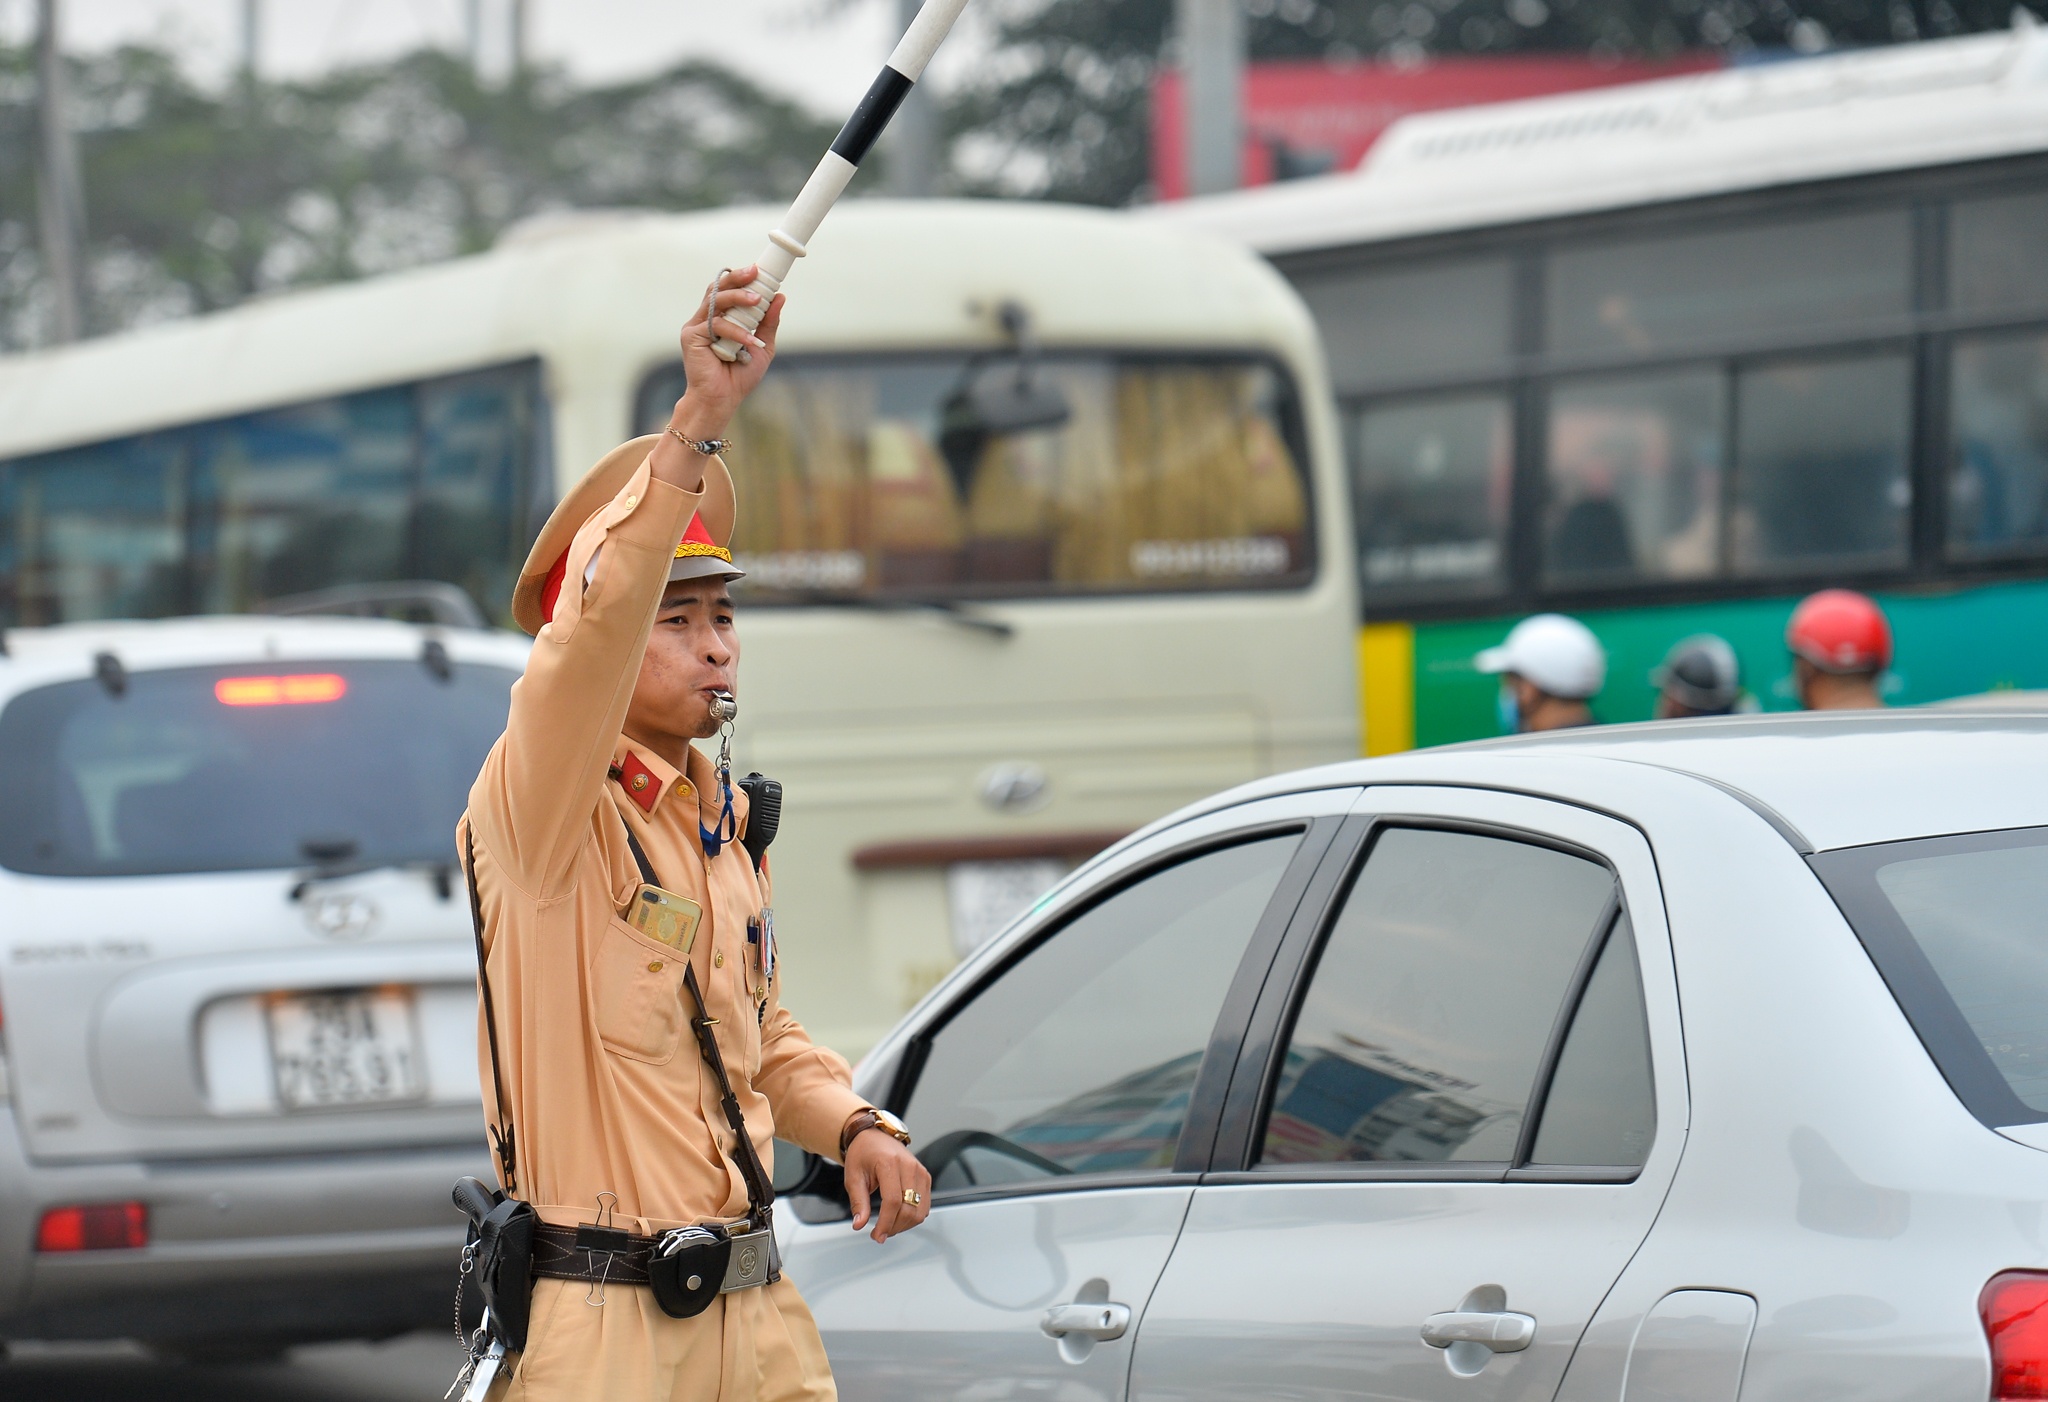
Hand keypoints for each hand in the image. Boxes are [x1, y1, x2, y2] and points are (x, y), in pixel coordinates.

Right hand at [676, 265, 783, 435]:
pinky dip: (736, 332)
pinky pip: (717, 325)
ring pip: (716, 301)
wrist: (723, 399)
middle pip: (718, 288)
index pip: (727, 290)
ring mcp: (696, 326)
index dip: (740, 278)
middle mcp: (706, 319)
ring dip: (738, 298)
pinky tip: (751, 341)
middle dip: (736, 278)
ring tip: (757, 301)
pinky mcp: (691, 336)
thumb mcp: (762, 346)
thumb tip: (780, 297)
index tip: (758, 270)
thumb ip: (768, 323)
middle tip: (754, 273)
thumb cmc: (739, 376)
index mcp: (720, 318)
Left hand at [844, 1130, 931, 1242]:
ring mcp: (920, 1171)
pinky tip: (898, 1218)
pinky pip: (925, 1205)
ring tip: (888, 1226)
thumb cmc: (862, 1154)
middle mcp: (909, 1166)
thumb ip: (858, 1201)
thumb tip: (859, 1224)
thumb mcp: (853, 1177)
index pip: (893, 1201)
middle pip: (909, 1208)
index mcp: (889, 1163)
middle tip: (879, 1234)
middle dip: (894, 1227)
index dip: (886, 1223)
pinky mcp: (925, 1177)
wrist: (874, 1137)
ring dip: (904, 1225)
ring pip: (920, 1211)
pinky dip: (913, 1217)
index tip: (876, 1236)